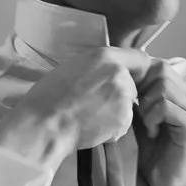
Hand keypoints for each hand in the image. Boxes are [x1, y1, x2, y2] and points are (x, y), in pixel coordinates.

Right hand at [0, 46, 137, 169]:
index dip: (135, 70)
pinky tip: (92, 127)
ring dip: (116, 112)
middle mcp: (119, 74)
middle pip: (133, 84)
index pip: (139, 58)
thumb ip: (99, 66)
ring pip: (128, 106)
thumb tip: (111, 70)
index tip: (130, 78)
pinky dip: (112, 128)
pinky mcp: (123, 120)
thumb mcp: (74, 66)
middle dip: (121, 94)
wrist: (45, 124)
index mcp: (105, 56)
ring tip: (90, 116)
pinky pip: (123, 124)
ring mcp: (123, 97)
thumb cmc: (49, 96)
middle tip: (97, 103)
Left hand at [125, 54, 185, 185]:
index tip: (130, 98)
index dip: (139, 76)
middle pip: (161, 70)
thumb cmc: (152, 152)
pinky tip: (152, 132)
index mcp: (179, 93)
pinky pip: (166, 107)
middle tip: (138, 112)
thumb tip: (120, 78)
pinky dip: (153, 117)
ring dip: (146, 104)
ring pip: (163, 86)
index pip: (159, 65)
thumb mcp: (140, 118)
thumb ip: (136, 98)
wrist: (167, 182)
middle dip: (142, 88)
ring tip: (146, 124)